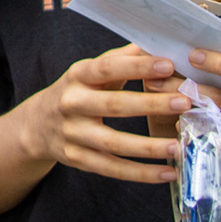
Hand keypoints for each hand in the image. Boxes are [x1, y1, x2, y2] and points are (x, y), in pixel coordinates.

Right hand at [18, 44, 189, 183]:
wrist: (37, 125)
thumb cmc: (76, 93)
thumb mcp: (89, 72)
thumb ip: (118, 60)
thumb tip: (148, 47)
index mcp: (78, 76)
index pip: (107, 68)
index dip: (137, 67)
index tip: (168, 65)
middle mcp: (72, 103)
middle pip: (114, 105)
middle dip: (150, 104)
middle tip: (183, 102)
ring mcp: (73, 134)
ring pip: (114, 143)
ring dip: (148, 147)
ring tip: (178, 146)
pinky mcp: (77, 159)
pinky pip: (113, 169)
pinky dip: (141, 174)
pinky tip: (167, 172)